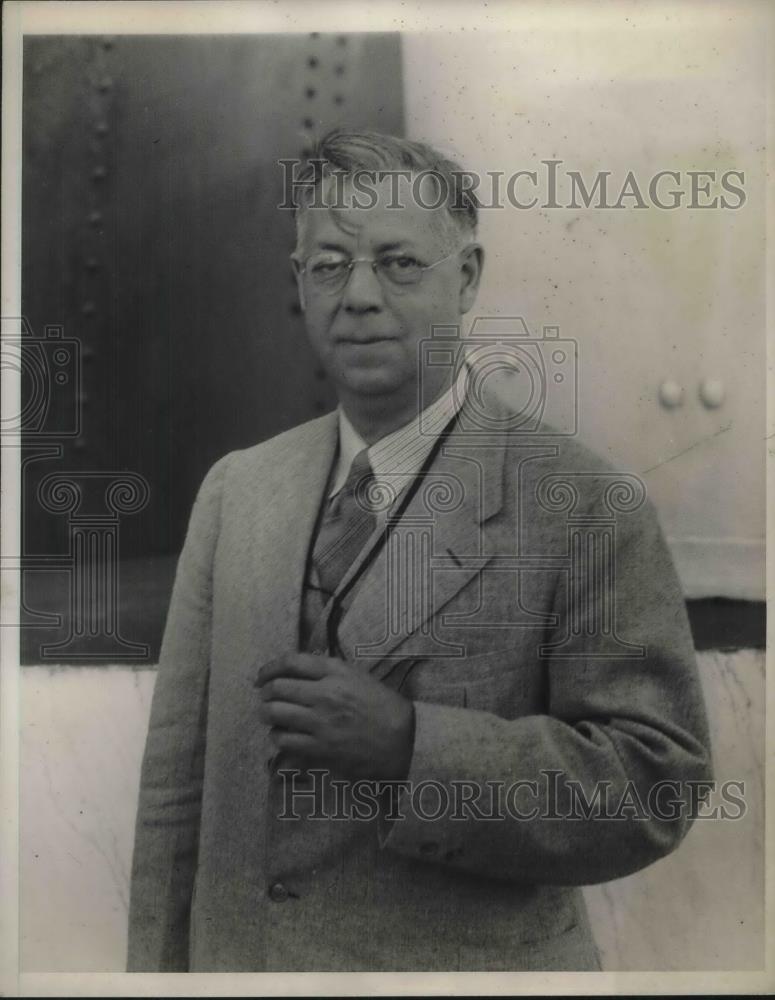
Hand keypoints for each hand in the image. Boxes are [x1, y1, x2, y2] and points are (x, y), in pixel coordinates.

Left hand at [255, 653, 414, 780]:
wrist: (404, 740)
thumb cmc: (383, 707)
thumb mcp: (358, 677)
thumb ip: (329, 672)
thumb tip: (298, 672)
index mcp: (336, 672)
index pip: (291, 662)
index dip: (270, 668)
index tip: (262, 676)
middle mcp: (325, 694)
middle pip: (277, 687)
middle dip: (266, 692)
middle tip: (265, 696)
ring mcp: (320, 722)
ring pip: (274, 713)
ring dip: (266, 713)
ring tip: (269, 715)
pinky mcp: (319, 747)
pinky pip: (284, 740)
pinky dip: (277, 736)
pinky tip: (282, 735)